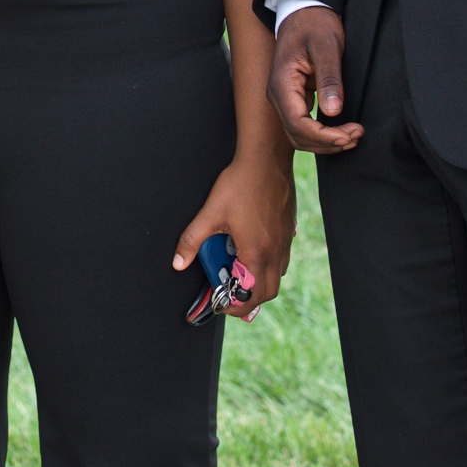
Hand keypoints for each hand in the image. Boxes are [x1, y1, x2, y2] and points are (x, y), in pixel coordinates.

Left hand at [172, 154, 295, 316]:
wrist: (266, 159)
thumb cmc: (239, 184)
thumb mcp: (210, 214)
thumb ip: (192, 240)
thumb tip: (178, 263)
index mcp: (256, 253)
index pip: (251, 296)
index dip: (236, 307)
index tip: (222, 305)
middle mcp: (275, 251)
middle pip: (267, 292)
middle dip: (249, 299)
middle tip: (230, 294)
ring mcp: (285, 241)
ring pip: (277, 276)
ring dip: (260, 282)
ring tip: (240, 274)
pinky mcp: (289, 230)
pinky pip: (282, 259)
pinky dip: (268, 265)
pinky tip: (253, 252)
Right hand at [270, 7, 364, 153]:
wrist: (304, 11)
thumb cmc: (315, 24)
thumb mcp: (327, 47)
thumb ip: (329, 79)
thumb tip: (333, 111)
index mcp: (282, 82)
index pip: (297, 123)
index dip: (322, 136)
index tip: (348, 135)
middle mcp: (278, 94)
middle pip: (297, 134)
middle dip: (327, 142)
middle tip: (356, 135)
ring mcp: (284, 98)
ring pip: (299, 134)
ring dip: (325, 142)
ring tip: (353, 136)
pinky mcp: (294, 98)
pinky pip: (303, 125)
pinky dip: (322, 133)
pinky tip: (342, 130)